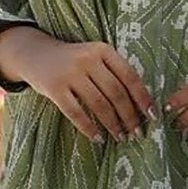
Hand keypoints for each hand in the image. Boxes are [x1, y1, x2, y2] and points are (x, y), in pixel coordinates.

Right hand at [0, 26, 152, 139]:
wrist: (35, 54)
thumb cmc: (73, 61)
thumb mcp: (95, 57)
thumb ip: (115, 73)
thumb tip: (141, 105)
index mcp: (103, 50)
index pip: (130, 77)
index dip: (143, 98)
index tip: (152, 116)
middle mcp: (87, 59)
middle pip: (116, 93)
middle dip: (129, 116)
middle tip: (136, 133)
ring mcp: (70, 73)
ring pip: (99, 104)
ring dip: (112, 124)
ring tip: (120, 137)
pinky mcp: (54, 88)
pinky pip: (76, 113)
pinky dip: (89, 128)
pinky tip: (98, 138)